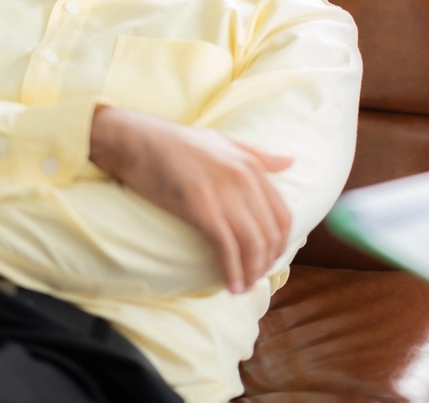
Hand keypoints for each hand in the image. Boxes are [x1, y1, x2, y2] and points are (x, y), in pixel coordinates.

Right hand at [89, 105, 292, 293]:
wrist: (138, 140)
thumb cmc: (178, 143)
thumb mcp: (225, 141)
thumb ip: (259, 154)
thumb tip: (291, 161)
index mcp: (252, 166)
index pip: (283, 214)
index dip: (280, 244)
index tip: (269, 259)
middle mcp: (244, 179)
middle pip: (270, 234)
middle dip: (265, 263)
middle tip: (254, 279)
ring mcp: (223, 194)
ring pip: (252, 244)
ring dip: (251, 272)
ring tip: (242, 287)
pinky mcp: (201, 208)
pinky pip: (226, 247)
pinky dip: (231, 270)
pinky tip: (229, 285)